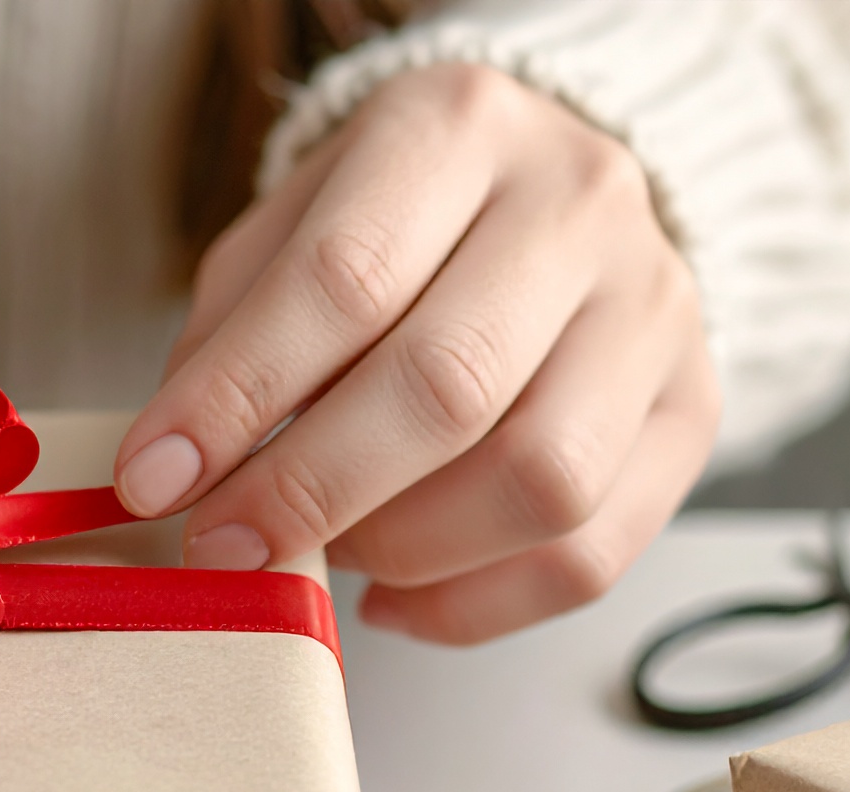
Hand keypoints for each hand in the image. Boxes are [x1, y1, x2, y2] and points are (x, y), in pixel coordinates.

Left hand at [114, 64, 719, 643]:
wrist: (551, 200)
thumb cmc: (399, 224)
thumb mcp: (293, 227)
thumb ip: (231, 334)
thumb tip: (174, 468)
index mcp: (459, 128)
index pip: (345, 279)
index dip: (238, 398)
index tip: (156, 479)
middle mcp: (579, 205)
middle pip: (449, 387)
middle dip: (310, 492)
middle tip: (225, 545)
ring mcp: (655, 310)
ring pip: (537, 481)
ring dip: (402, 548)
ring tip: (330, 550)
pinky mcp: (692, 411)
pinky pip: (589, 553)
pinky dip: (473, 605)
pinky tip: (395, 593)